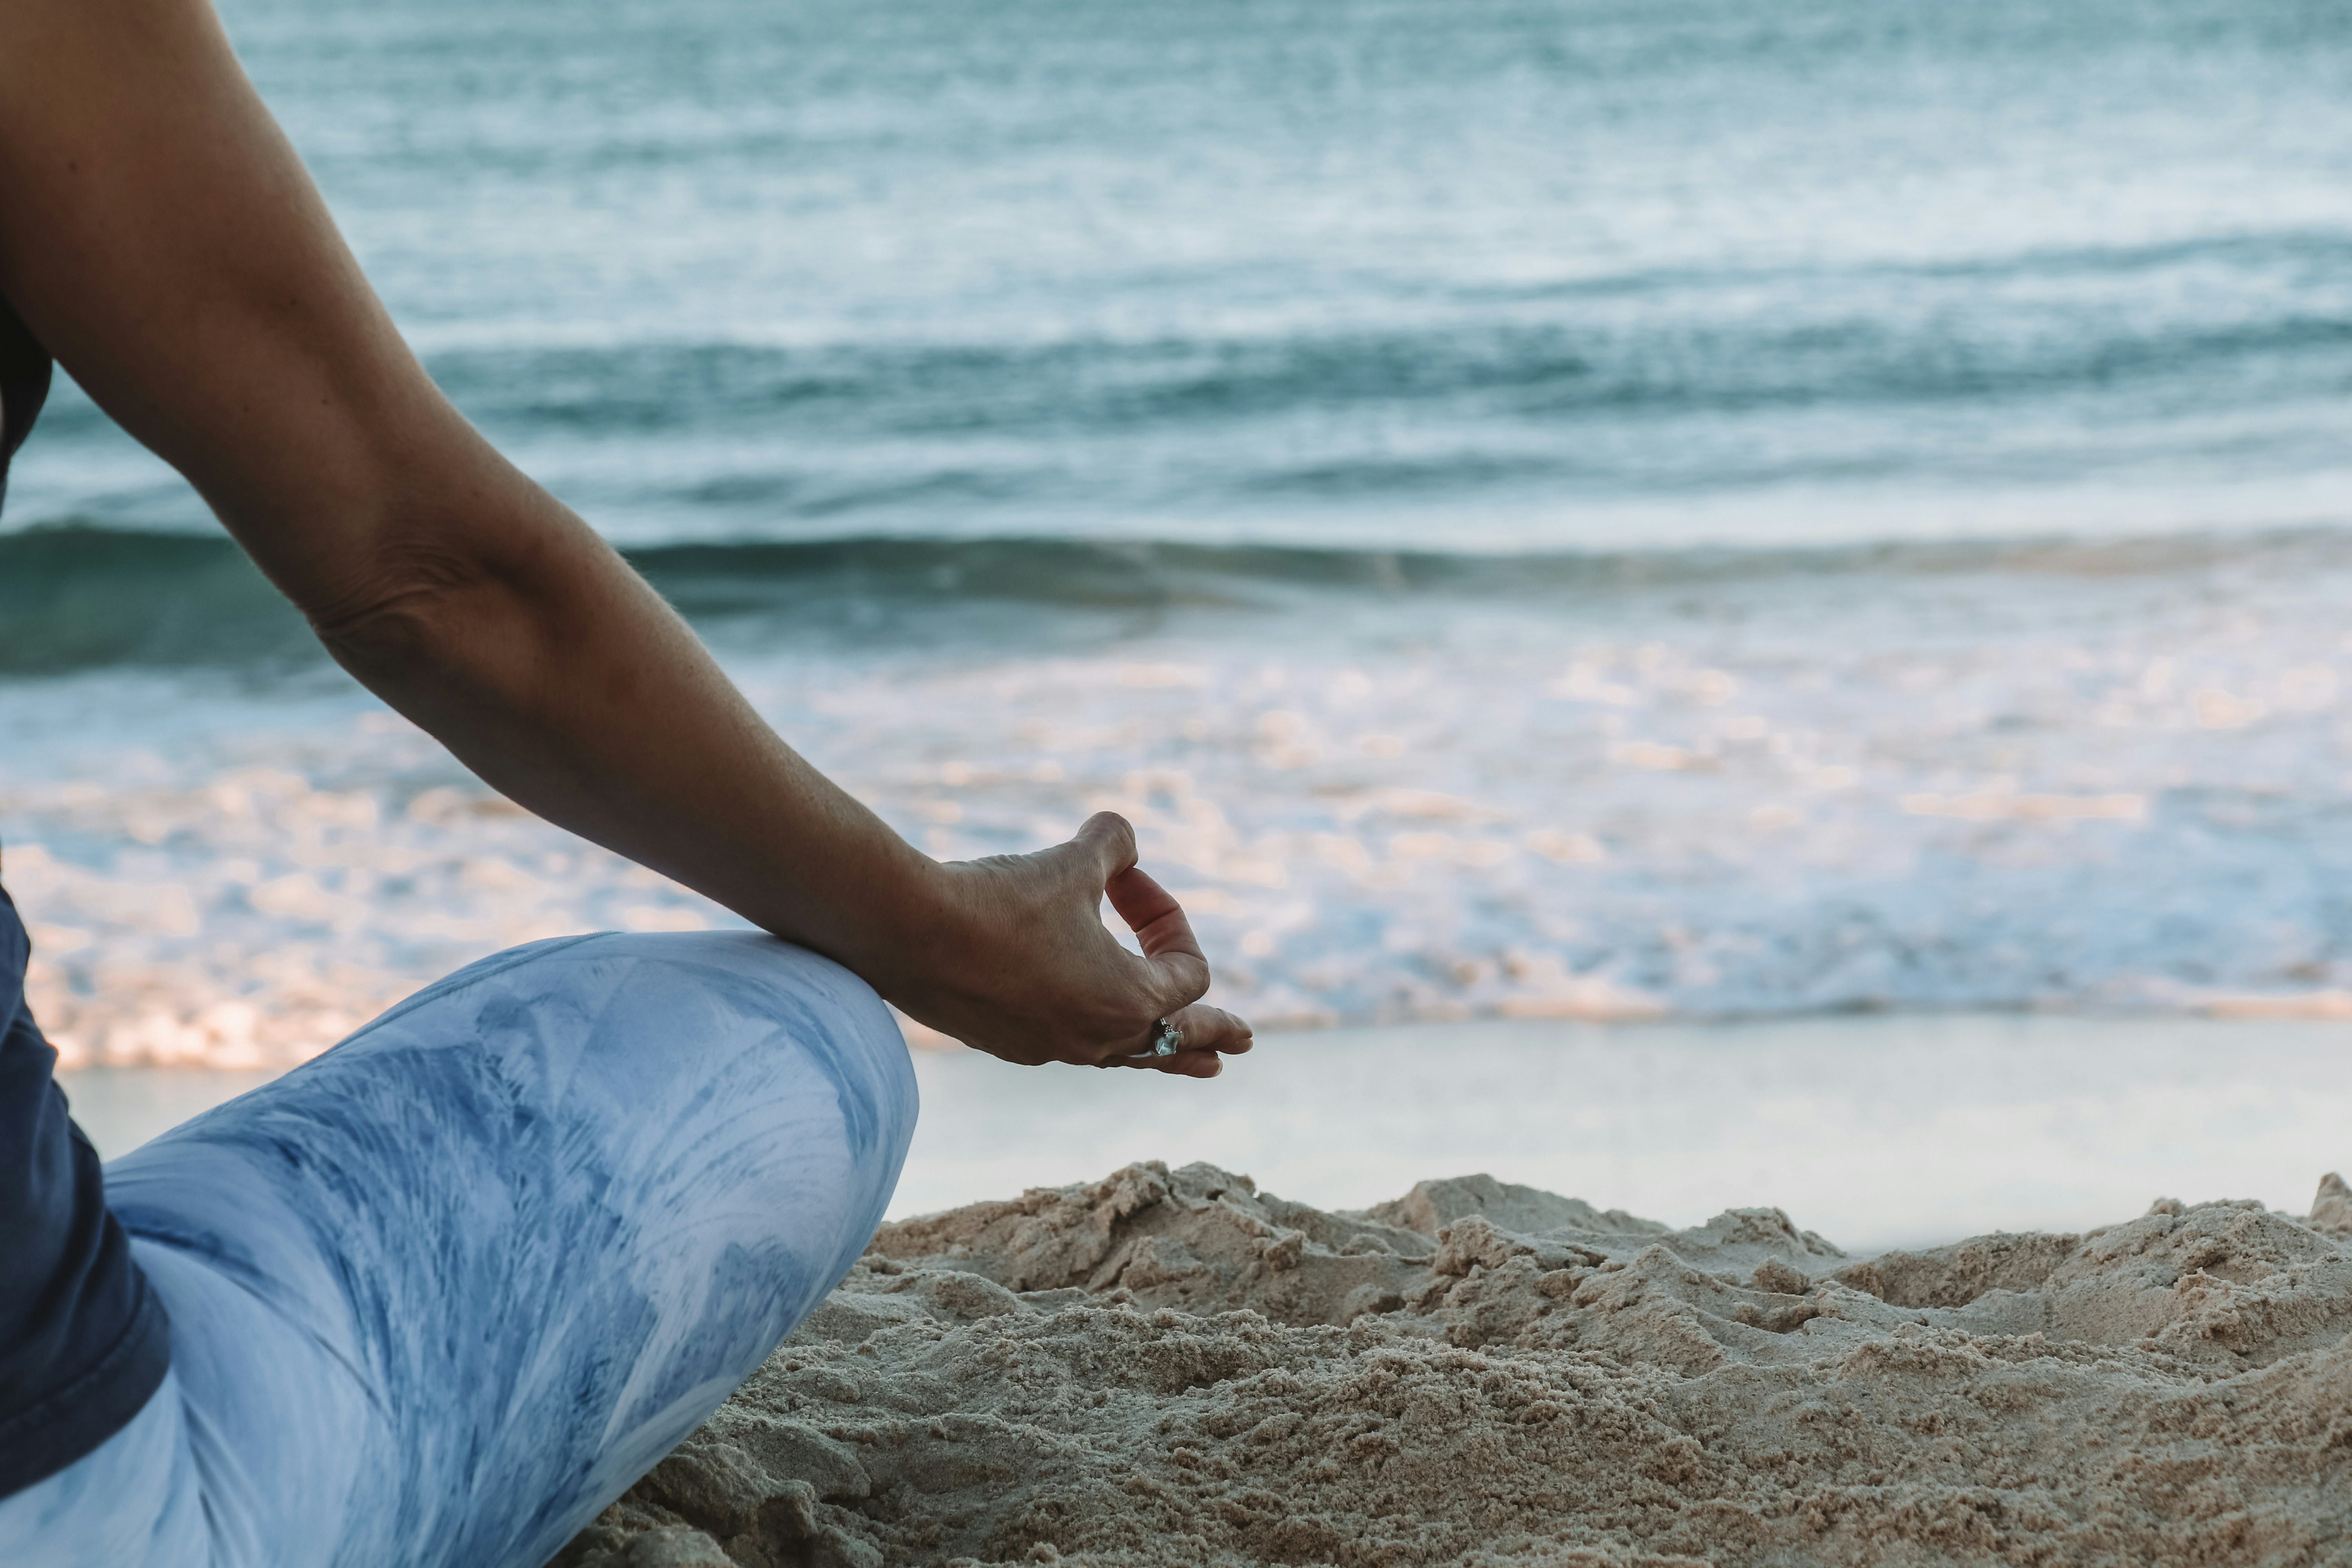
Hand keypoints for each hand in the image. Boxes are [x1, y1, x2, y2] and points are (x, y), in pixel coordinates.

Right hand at [874, 813, 1252, 1077]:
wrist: (908, 932)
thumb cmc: (999, 899)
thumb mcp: (1071, 860)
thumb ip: (1114, 845)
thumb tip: (1123, 838)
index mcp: (1129, 1001)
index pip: (1187, 971)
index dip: (1168, 916)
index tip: (1126, 877)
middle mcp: (1097, 1038)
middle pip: (1175, 1042)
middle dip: (1212, 1034)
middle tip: (1244, 1043)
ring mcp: (1051, 1048)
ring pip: (1124, 1055)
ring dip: (1162, 1050)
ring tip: (1196, 1062)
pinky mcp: (1009, 1043)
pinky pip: (1070, 1045)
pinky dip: (1094, 1033)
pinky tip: (1088, 1030)